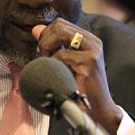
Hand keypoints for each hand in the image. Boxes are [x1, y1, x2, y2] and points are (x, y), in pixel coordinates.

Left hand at [32, 18, 122, 134]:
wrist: (99, 110)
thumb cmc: (81, 88)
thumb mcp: (66, 62)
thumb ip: (53, 45)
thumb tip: (36, 29)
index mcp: (89, 39)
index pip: (60, 24)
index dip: (46, 35)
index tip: (44, 53)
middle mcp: (93, 41)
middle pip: (58, 26)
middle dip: (45, 41)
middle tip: (43, 58)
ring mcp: (93, 50)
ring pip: (59, 34)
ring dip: (47, 49)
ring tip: (49, 65)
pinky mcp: (89, 62)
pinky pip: (61, 55)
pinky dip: (53, 64)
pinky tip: (56, 75)